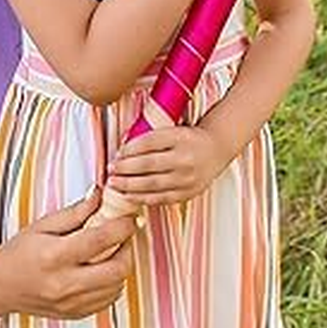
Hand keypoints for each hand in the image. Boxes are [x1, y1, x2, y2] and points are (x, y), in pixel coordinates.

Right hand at [0, 188, 137, 319]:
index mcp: (55, 256)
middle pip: (116, 269)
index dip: (122, 227)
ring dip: (121, 266)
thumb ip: (75, 212)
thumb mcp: (43, 225)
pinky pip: (107, 300)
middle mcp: (65, 283)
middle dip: (127, 249)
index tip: (130, 217)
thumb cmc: (19, 252)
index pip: (99, 240)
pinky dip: (112, 283)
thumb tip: (99, 194)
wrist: (0, 286)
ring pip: (116, 287)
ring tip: (112, 251)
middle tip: (123, 235)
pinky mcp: (75, 314)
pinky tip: (102, 269)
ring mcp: (72, 303)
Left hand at [105, 125, 226, 205]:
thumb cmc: (189, 138)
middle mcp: (184, 158)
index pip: (148, 142)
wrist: (216, 149)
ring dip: (129, 186)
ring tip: (114, 184)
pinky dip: (143, 198)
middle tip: (110, 170)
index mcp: (179, 137)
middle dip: (125, 169)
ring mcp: (187, 178)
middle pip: (148, 164)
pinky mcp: (188, 192)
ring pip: (152, 184)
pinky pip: (161, 198)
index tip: (117, 153)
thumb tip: (123, 149)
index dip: (129, 149)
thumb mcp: (173, 130)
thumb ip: (151, 137)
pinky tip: (130, 196)